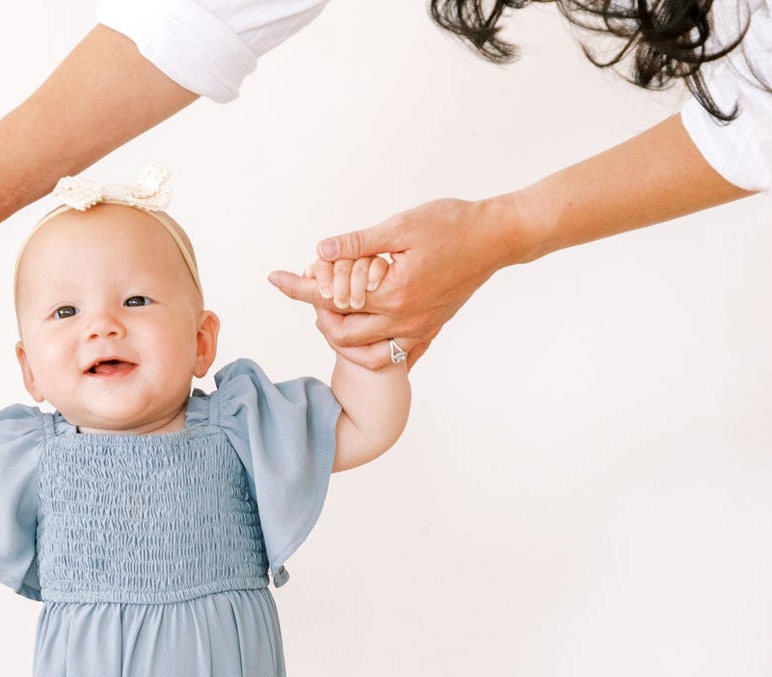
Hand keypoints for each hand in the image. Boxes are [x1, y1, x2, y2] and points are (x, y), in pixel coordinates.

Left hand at [267, 197, 515, 369]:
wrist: (498, 237)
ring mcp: (417, 329)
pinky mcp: (430, 330)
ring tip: (331, 314)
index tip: (274, 278)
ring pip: (365, 353)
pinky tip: (362, 342)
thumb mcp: (402, 226)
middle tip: (311, 290)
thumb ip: (359, 243)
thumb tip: (321, 250)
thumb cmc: (453, 224)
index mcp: (390, 292)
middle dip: (318, 313)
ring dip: (341, 338)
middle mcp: (402, 319)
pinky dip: (374, 355)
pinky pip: (397, 358)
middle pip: (341, 332)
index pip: (330, 296)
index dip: (298, 287)